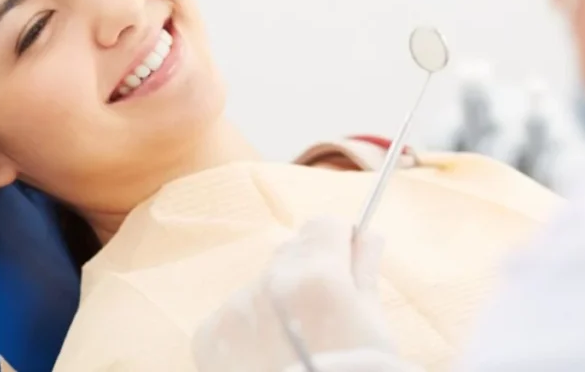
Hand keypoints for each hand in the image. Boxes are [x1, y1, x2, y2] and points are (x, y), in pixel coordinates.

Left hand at [193, 218, 402, 371]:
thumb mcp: (374, 328)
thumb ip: (365, 275)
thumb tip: (367, 238)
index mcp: (317, 277)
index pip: (323, 226)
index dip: (339, 243)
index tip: (346, 263)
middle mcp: (269, 285)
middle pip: (291, 254)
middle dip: (308, 273)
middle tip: (323, 316)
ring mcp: (233, 310)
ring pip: (261, 286)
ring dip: (278, 303)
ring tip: (295, 347)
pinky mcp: (209, 336)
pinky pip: (234, 316)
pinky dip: (250, 330)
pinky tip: (267, 360)